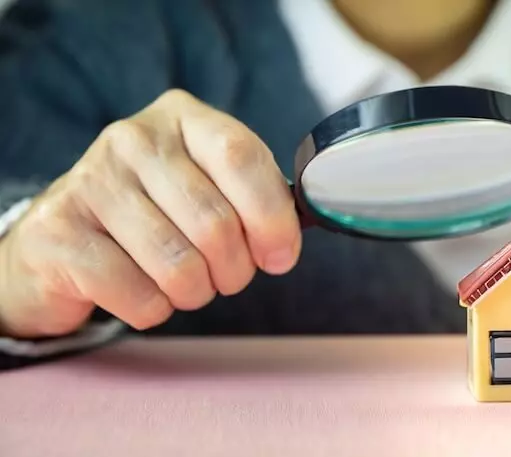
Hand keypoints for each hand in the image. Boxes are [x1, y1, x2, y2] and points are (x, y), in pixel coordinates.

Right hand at [0, 89, 300, 337]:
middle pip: (216, 222)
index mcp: (182, 118)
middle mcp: (132, 139)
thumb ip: (252, 202)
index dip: (272, 217)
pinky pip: (139, 296)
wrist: (63, 241)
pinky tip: (139, 290)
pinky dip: (153, 309)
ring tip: (184, 284)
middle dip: (235, 270)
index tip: (280, 257)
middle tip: (226, 277)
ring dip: (195, 293)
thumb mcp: (209, 188)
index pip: (241, 157)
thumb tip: (282, 246)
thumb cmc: (156, 216)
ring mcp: (89, 181)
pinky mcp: (58, 232)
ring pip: (179, 266)